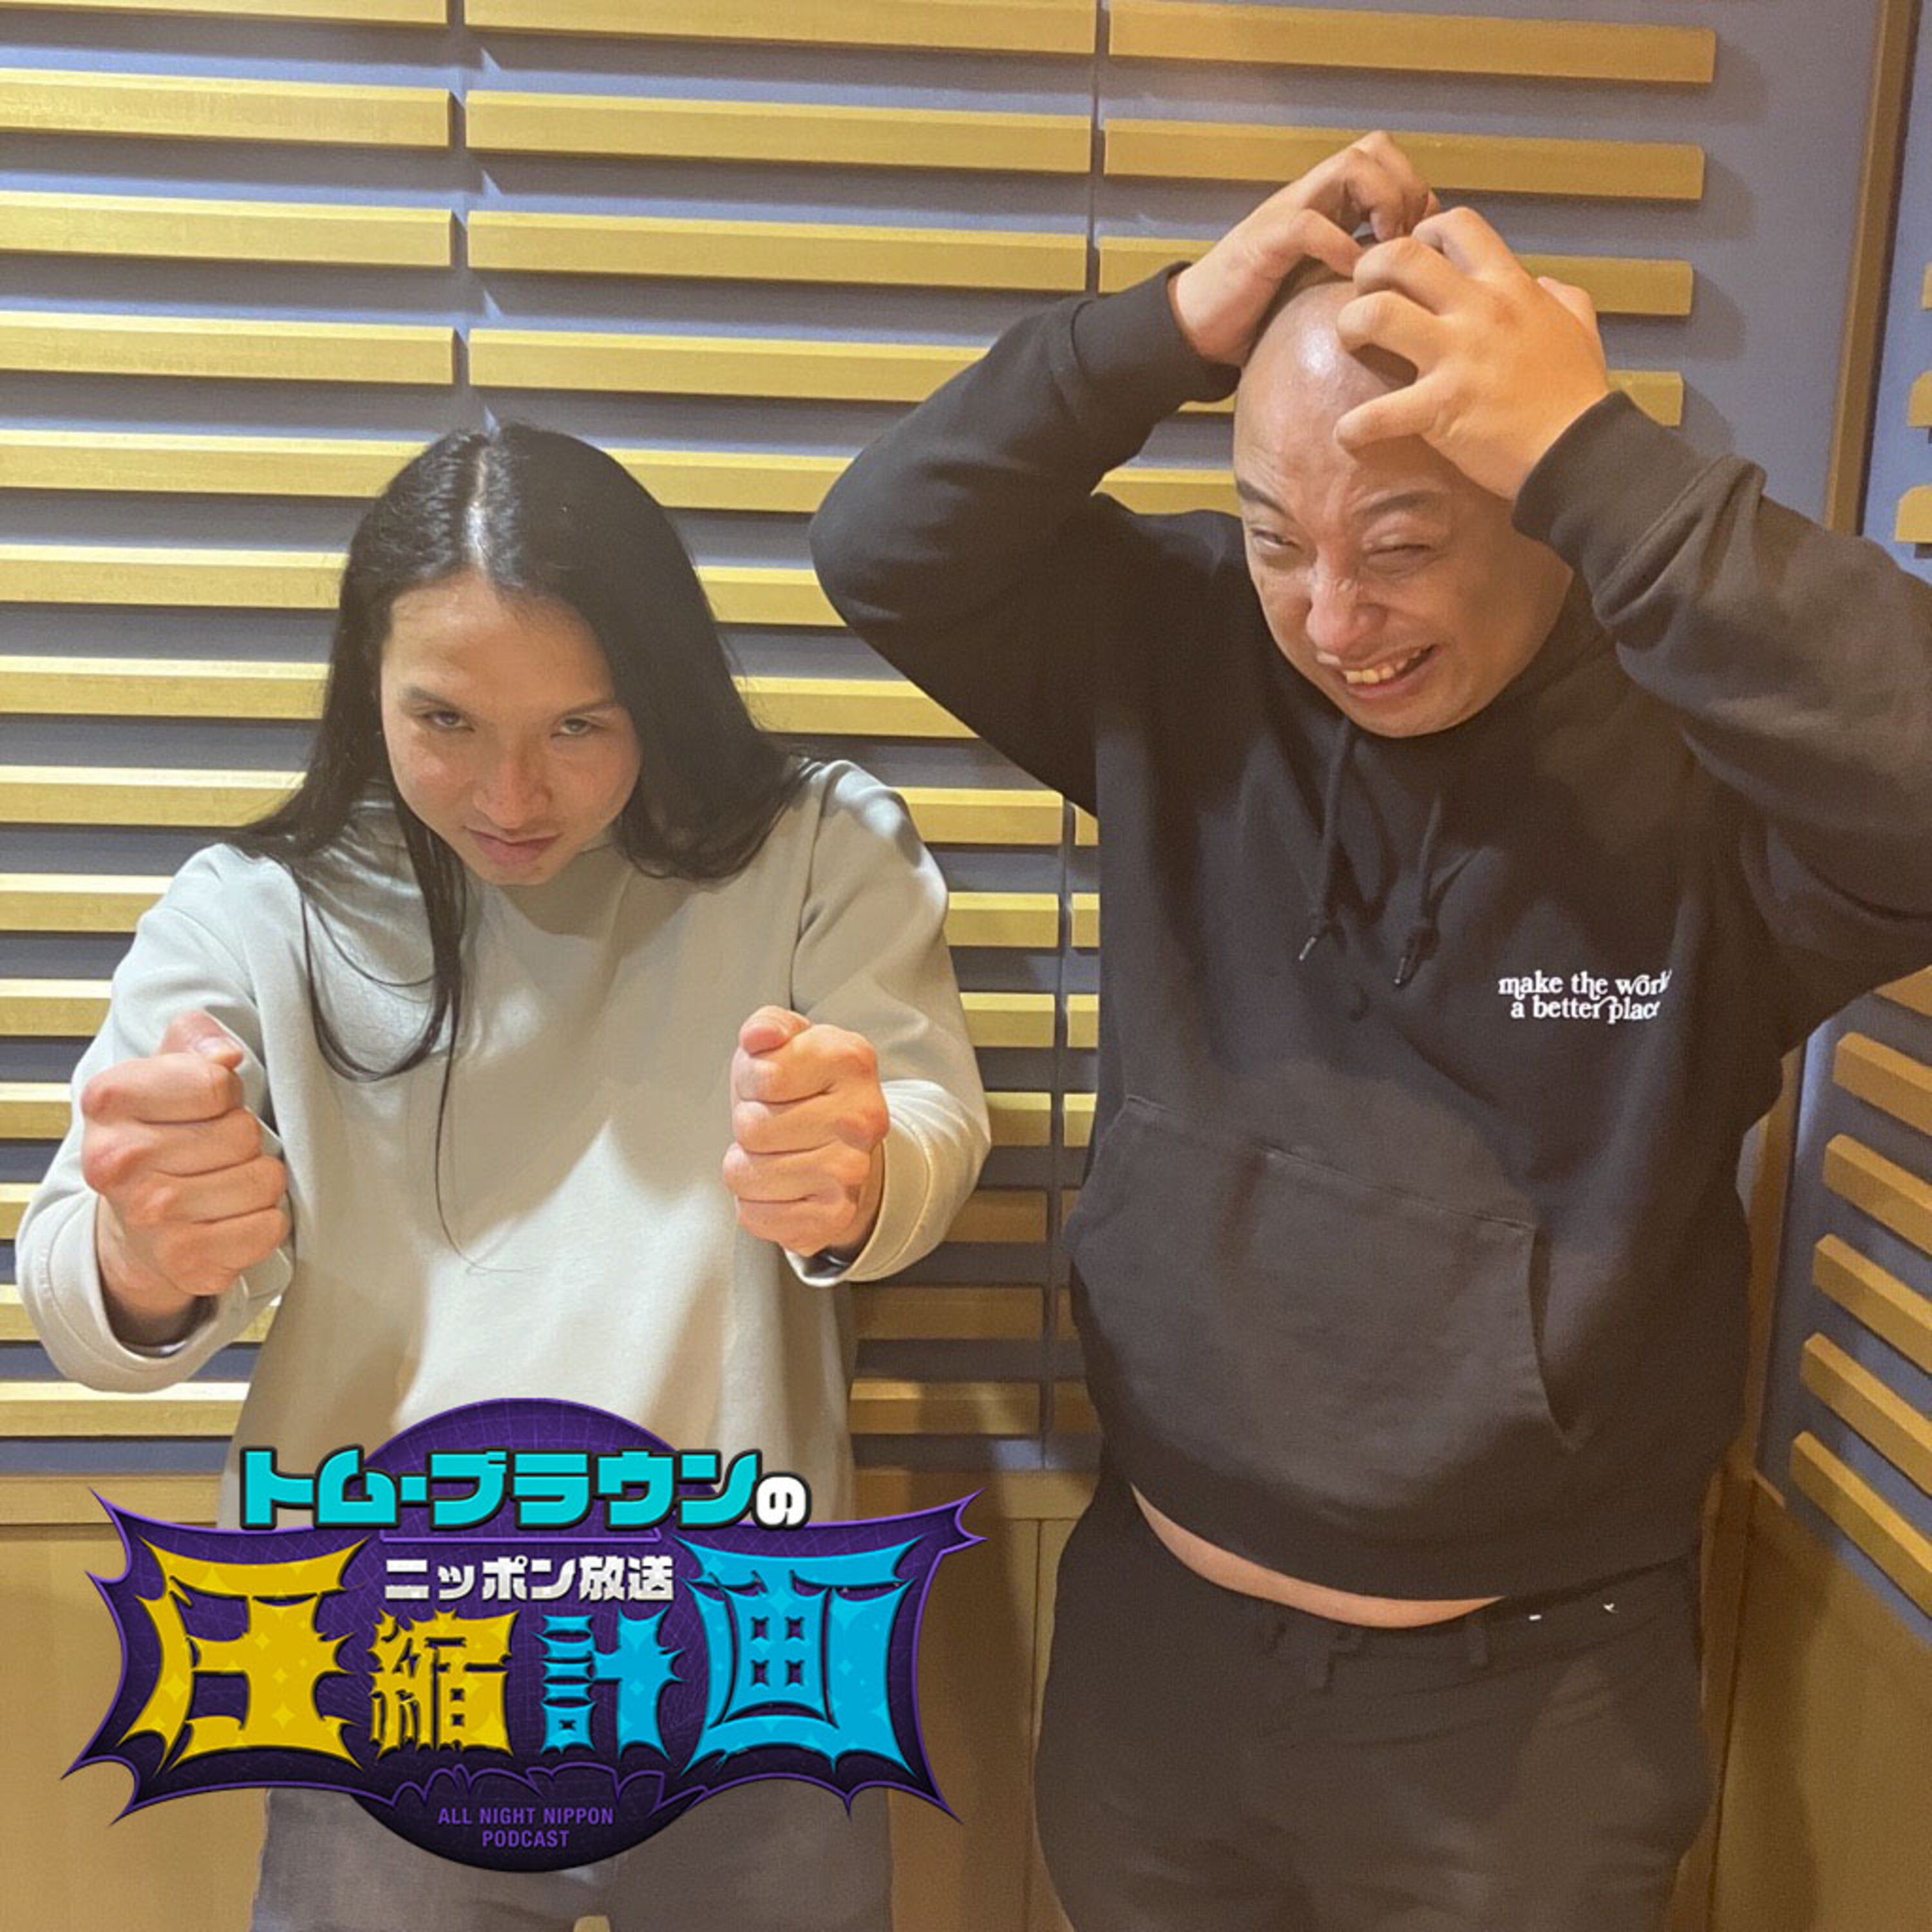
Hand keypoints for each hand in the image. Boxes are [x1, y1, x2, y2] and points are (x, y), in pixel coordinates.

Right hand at [82, 1010, 288, 1330]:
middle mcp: (116, 1163)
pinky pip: (268, 1227)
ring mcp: (149, 1218)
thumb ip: (197, 1039)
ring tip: (223, 1183)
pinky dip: (263, 1221)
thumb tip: (225, 1055)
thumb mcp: (168, 1070)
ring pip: (263, 1180)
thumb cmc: (160, 1136)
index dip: (227, 1092)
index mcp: (108, 1100)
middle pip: (243, 1132)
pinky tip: (229, 1218)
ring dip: (258, 1180)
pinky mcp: (183, 1261)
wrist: (133, 1226)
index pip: (216, 1082)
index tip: (206, 1105)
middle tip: (213, 1152)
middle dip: (244, 1139)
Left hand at [723, 1006, 888, 1259]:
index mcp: (851, 1059)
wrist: (843, 1141)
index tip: (771, 1085)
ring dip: (746, 1166)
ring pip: (747, 1176)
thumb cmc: (800, 1086)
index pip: (763, 1077)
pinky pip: (755, 1216)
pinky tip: (778, 1186)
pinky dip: (754, 1204)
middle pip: (752, 1128)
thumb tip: (760, 1037)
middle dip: (747, 1124)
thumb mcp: (782, 1041)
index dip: (751, 1082)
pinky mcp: (836, 1217)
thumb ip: (766, 1026)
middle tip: (773, 1122)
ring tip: (773, 1153)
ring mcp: (853, 1172)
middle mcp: (863, 1118)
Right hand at [1168, 131, 1437, 366]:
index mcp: (1328, 204)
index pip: (1387, 161)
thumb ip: (1354, 274)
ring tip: (1386, 250)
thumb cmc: (1260, 314)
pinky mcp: (1263, 242)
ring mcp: (1286, 213)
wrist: (1196, 327)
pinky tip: (1350, 277)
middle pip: (1375, 147)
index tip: (1423, 245)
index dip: (1417, 194)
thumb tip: (1408, 296)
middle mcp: (1311, 197)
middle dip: (1406, 189)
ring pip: (1351, 166)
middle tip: (1409, 242)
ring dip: (1382, 203)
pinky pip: (1311, 224)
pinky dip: (1341, 246)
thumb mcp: (1319, 287)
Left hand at [1333, 206, 1611, 499]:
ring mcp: (1456, 357)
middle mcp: (1478, 310)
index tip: (1412, 265)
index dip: (1422, 234)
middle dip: (1368, 270)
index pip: (1457, 225)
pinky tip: (1349, 434)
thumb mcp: (1579, 327)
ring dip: (1349, 326)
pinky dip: (1353, 426)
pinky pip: (1377, 413)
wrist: (1580, 452)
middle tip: (1363, 297)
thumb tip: (1545, 283)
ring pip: (1377, 314)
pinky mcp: (1440, 408)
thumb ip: (1561, 297)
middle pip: (1402, 257)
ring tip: (1349, 346)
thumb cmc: (1577, 393)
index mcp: (1508, 286)